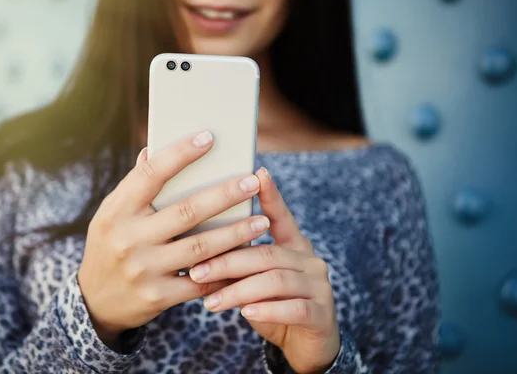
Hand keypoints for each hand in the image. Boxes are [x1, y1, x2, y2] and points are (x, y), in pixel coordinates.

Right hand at [78, 132, 270, 346]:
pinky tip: (247, 257)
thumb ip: (134, 186)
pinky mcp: (158, 296)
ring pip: (201, 247)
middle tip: (252, 182)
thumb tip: (152, 149)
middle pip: (186, 211)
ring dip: (236, 233)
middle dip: (224, 195)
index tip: (209, 138)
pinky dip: (226, 270)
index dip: (180, 154)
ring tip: (262, 221)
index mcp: (117, 210)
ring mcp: (143, 269)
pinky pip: (201, 281)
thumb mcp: (112, 213)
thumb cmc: (110, 245)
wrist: (95, 300)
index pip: (151, 174)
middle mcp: (129, 238)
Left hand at [188, 168, 340, 373]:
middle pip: (266, 253)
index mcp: (294, 246)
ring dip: (239, 290)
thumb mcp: (255, 281)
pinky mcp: (321, 314)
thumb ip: (238, 263)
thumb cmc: (272, 305)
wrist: (306, 345)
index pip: (282, 216)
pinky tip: (245, 312)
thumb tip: (195, 248)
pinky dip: (266, 309)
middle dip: (228, 261)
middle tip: (196, 270)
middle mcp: (310, 260)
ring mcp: (319, 286)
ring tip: (210, 301)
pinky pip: (293, 308)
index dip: (270, 194)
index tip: (257, 172)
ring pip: (276, 280)